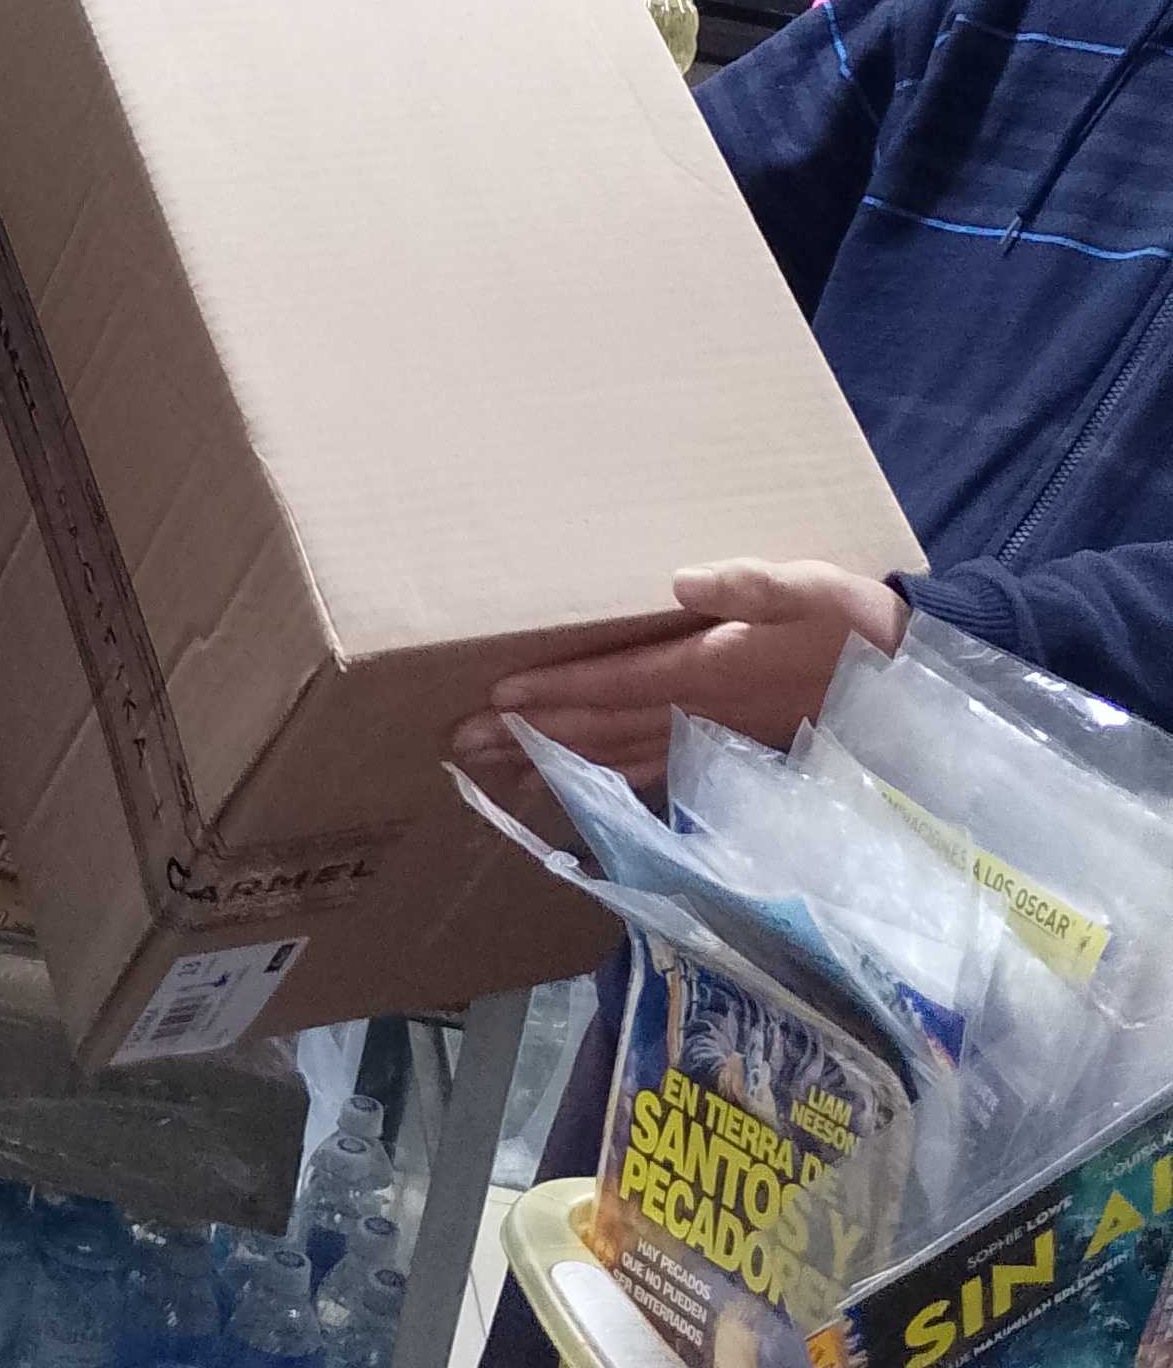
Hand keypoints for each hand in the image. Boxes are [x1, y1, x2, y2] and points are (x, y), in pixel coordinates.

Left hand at [452, 559, 907, 791]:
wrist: (905, 681)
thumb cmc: (854, 623)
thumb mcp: (811, 586)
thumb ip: (749, 584)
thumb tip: (681, 579)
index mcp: (708, 669)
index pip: (614, 682)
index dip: (555, 691)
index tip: (496, 698)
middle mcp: (697, 715)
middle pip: (598, 728)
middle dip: (529, 736)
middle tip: (462, 744)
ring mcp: (708, 742)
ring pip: (614, 757)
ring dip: (553, 764)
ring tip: (493, 770)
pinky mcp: (723, 756)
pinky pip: (648, 774)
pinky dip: (602, 782)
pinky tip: (572, 788)